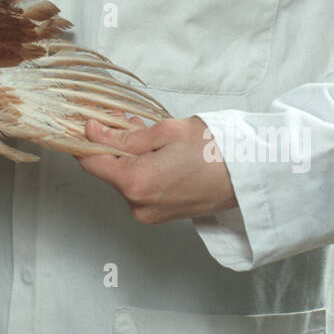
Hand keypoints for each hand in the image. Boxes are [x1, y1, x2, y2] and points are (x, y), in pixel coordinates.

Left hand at [78, 113, 237, 223]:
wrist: (248, 175)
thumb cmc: (213, 151)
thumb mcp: (165, 132)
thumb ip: (124, 135)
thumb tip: (92, 132)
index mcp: (135, 184)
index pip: (90, 162)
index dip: (86, 138)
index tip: (90, 119)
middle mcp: (138, 205)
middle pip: (107, 170)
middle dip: (111, 142)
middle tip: (124, 118)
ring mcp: (150, 213)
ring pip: (123, 178)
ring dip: (127, 154)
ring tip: (145, 132)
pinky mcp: (161, 215)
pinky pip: (139, 188)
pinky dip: (140, 168)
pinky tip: (155, 151)